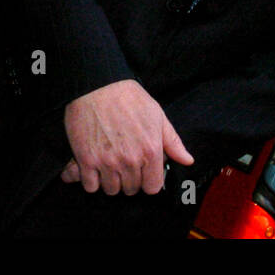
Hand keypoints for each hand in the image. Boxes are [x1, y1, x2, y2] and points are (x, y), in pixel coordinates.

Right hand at [61, 79, 193, 194]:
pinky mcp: (86, 160)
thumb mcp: (157, 114)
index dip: (147, 180)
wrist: (96, 85)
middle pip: (131, 189)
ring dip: (110, 180)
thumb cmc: (127, 97)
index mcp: (150, 150)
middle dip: (128, 179)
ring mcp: (107, 162)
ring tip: (108, 164)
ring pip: (111, 189)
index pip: (152, 187)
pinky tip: (93, 167)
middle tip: (123, 163)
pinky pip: (90, 186)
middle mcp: (130, 160)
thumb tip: (187, 160)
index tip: (141, 171)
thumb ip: (172, 141)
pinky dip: (91, 180)